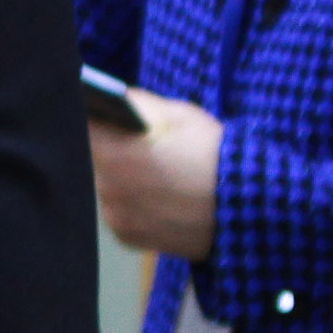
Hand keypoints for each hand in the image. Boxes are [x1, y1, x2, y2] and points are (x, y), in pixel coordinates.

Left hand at [90, 88, 222, 259]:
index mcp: (116, 154)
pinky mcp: (126, 236)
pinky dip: (128, 202)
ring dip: (114, 177)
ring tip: (144, 169)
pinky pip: (117, 211)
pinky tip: (153, 195)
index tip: (95, 113)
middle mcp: (108, 188)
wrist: (253, 210)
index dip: (88, 119)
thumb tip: (110, 95)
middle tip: (125, 141)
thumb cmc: (217, 156)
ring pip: (101, 186)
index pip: (79, 128)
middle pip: (89, 159)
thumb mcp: (182, 116)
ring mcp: (115, 216)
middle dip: (104, 148)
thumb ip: (138, 104)